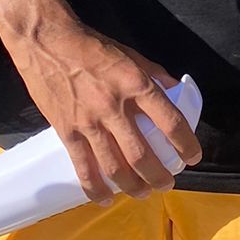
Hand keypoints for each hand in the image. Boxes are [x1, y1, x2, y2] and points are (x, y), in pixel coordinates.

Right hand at [6, 18, 200, 203]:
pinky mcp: (66, 131)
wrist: (46, 41)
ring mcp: (89, 122)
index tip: (193, 157)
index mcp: (135, 84)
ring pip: (114, 167)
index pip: (169, 121)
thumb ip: (154, 74)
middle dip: (159, 176)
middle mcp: (114, 107)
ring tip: (143, 194)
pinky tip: (106, 198)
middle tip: (168, 184)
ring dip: (132, 187)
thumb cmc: (91, 45)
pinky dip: (95, 188)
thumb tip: (175, 89)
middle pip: (142, 154)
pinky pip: (83, 167)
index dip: (185, 144)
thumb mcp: (131, 53)